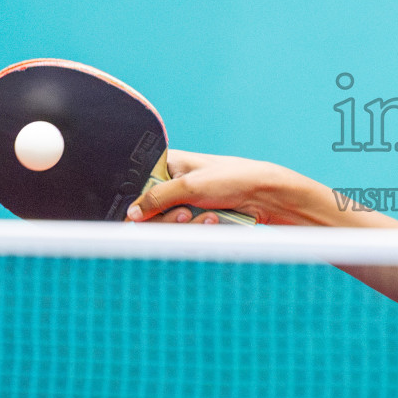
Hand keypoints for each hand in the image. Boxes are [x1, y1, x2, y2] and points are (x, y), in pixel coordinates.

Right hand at [126, 150, 295, 224]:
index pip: (138, 187)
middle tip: (186, 213)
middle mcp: (173, 183)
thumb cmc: (233, 179)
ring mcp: (185, 202)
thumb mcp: (190, 186)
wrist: (266, 197)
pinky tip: (215, 221)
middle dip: (169, 218)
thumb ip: (156, 198)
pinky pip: (185, 233)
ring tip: (209, 216)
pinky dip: (198, 230)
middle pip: (150, 212)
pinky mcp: (197, 219)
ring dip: (188, 225)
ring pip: (167, 226)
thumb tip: (131, 214)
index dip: (141, 202)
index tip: (147, 211)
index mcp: (168, 164)